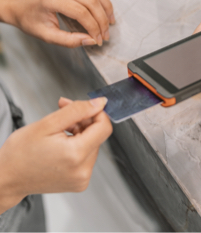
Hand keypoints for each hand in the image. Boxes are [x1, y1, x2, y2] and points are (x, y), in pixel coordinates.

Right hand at [0, 97, 111, 213]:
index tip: (86, 105)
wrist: (6, 178)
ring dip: (80, 132)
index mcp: (76, 155)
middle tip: (64, 111)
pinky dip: (78, 145)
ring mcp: (82, 179)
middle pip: (98, 135)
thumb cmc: (20, 153)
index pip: (104, 127)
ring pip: (93, 144)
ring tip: (59, 130)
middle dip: (84, 120)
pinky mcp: (79, 182)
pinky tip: (62, 142)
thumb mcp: (48, 123)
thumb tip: (100, 103)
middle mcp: (82, 170)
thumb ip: (77, 110)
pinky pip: (87, 156)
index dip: (97, 112)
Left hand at [2, 0, 114, 47]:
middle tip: (106, 34)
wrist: (20, 4)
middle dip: (102, 20)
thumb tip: (92, 40)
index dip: (94, 28)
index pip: (81, 13)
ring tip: (110, 22)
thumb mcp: (47, 36)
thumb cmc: (31, 20)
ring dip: (106, 8)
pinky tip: (105, 10)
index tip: (98, 40)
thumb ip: (70, 41)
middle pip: (92, 1)